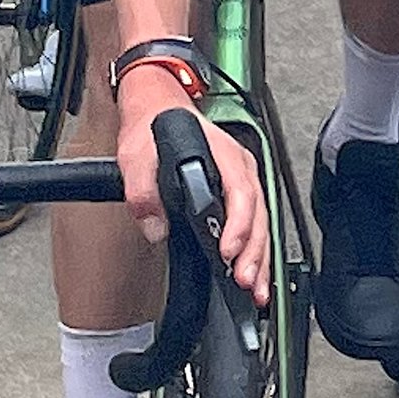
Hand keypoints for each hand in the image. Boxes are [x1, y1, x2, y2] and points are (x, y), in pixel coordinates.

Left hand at [119, 79, 271, 299]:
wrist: (157, 108)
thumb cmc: (153, 127)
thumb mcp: (136, 155)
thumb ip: (143, 191)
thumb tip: (155, 227)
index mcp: (222, 154)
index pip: (241, 193)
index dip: (239, 225)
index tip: (229, 252)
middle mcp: (240, 167)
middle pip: (259, 214)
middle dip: (255, 253)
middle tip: (248, 282)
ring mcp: (243, 180)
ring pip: (262, 223)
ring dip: (261, 258)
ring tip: (257, 289)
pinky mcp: (238, 193)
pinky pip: (255, 224)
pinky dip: (256, 251)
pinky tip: (254, 273)